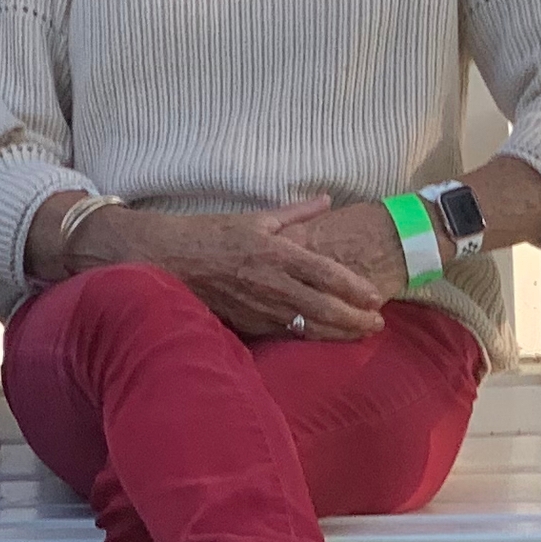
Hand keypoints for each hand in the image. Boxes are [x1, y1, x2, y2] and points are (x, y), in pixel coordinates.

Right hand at [65, 199, 391, 341]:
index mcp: (273, 251)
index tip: (376, 297)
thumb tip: (326, 201)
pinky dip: (306, 338)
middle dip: (355, 318)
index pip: (325, 273)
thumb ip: (295, 213)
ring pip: (306, 326)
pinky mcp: (244, 323)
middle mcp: (268, 281)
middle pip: (323, 307)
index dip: (354, 288)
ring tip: (360, 335)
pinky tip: (323, 340)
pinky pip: (282, 334)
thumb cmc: (206, 234)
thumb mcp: (253, 217)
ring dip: (337, 333)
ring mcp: (256, 306)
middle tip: (378, 324)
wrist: (161, 259)